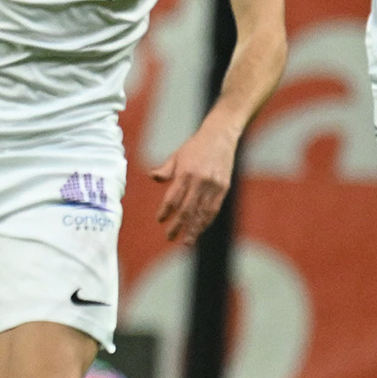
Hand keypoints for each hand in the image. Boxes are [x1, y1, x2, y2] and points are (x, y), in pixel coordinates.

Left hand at [151, 120, 237, 244]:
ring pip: (202, 212)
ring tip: (186, 241)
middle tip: (169, 237)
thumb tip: (153, 177)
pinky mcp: (223, 187)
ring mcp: (213, 185)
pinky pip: (214, 208)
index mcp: (185, 172)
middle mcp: (200, 180)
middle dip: (178, 226)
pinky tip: (200, 229)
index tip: (160, 220)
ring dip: (194, 228)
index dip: (166, 211)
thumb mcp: (177, 155)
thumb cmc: (195, 146)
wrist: (220, 135)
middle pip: (187, 209)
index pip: (173, 198)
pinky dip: (206, 220)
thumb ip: (165, 169)